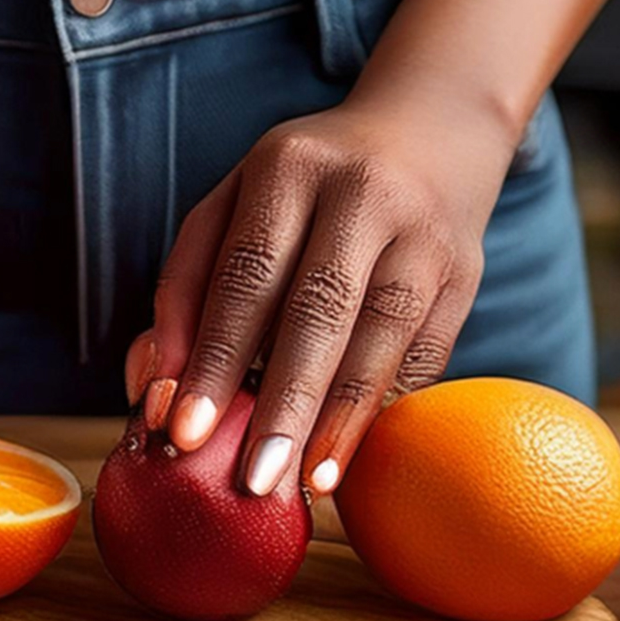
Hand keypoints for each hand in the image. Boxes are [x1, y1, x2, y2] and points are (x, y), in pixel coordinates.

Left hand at [126, 96, 514, 497]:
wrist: (428, 135)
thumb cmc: (303, 192)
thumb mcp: (232, 210)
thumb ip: (186, 291)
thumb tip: (155, 390)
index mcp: (287, 167)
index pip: (245, 274)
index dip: (215, 357)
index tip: (184, 432)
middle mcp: (362, 192)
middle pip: (318, 309)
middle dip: (282, 402)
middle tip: (251, 481)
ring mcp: (423, 233)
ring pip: (381, 335)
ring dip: (340, 419)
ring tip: (307, 485)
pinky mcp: (464, 274)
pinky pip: (421, 354)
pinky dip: (382, 410)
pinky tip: (349, 457)